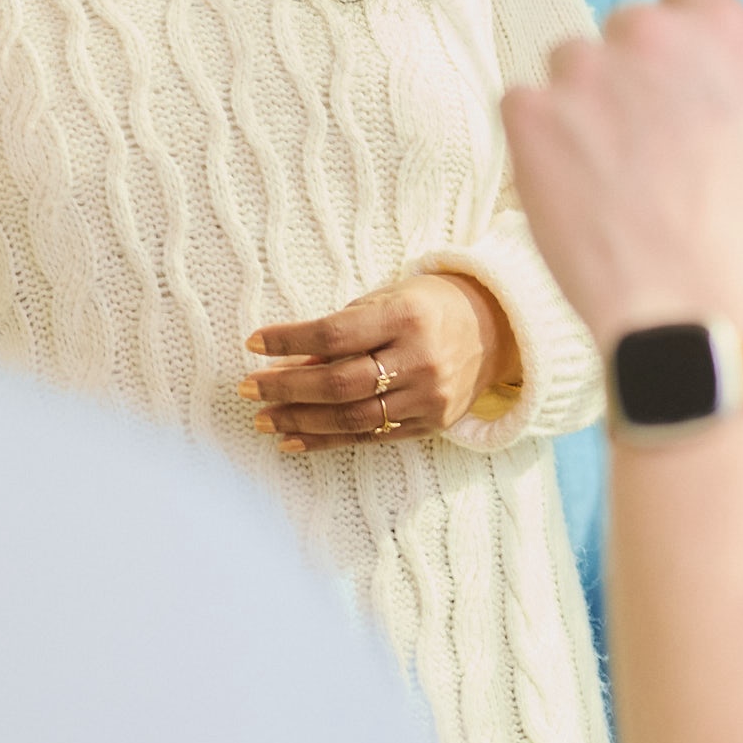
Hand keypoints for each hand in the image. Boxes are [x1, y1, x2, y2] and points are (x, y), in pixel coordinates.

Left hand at [238, 272, 515, 452]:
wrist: (495, 327)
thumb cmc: (427, 305)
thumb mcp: (385, 301)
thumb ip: (340, 333)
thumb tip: (288, 364)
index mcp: (405, 316)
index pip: (334, 334)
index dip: (288, 340)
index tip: (252, 343)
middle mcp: (420, 359)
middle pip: (339, 383)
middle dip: (286, 389)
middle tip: (246, 389)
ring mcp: (428, 396)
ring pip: (352, 419)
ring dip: (299, 421)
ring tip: (262, 419)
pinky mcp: (432, 424)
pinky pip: (371, 438)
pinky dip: (328, 442)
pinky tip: (293, 441)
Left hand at [499, 0, 742, 349]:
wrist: (691, 301)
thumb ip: (729, 80)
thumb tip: (699, 70)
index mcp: (725, 30)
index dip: (678, 49)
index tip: (675, 89)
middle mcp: (655, 32)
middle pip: (623, 31)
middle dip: (626, 77)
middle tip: (640, 147)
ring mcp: (586, 66)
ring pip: (568, 66)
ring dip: (579, 108)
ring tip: (608, 180)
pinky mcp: (531, 108)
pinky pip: (522, 106)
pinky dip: (537, 142)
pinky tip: (571, 190)